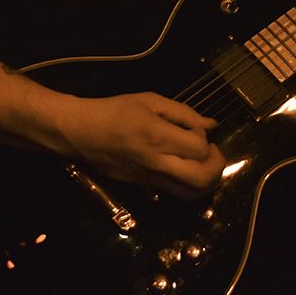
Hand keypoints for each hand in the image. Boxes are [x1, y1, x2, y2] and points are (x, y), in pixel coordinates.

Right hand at [58, 92, 225, 199]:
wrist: (79, 132)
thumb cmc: (113, 110)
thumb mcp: (149, 100)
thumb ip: (182, 112)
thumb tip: (210, 124)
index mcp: (158, 136)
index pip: (199, 148)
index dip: (205, 138)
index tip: (194, 128)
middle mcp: (156, 162)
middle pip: (201, 179)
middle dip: (216, 167)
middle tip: (212, 152)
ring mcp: (149, 179)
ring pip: (190, 195)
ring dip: (206, 181)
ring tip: (201, 163)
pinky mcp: (142, 187)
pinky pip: (173, 192)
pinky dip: (187, 183)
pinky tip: (182, 165)